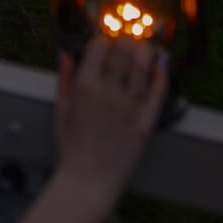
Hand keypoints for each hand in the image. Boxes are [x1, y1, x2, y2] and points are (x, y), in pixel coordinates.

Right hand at [53, 35, 166, 215]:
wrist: (88, 182)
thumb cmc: (72, 149)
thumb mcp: (61, 110)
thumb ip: (64, 78)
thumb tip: (65, 53)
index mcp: (85, 86)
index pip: (101, 43)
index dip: (105, 39)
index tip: (107, 43)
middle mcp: (108, 91)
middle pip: (125, 48)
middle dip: (126, 41)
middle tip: (126, 45)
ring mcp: (129, 106)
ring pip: (144, 63)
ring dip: (144, 51)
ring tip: (143, 51)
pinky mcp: (145, 121)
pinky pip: (158, 90)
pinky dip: (161, 73)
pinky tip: (160, 65)